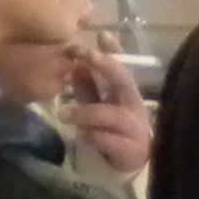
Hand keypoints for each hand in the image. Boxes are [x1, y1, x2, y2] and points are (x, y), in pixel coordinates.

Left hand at [61, 49, 152, 175]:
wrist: (129, 163)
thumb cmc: (111, 129)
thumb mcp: (97, 102)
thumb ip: (87, 84)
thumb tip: (71, 60)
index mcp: (126, 91)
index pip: (122, 65)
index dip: (114, 50)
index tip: (101, 35)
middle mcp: (133, 105)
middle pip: (125, 82)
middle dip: (109, 67)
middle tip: (88, 57)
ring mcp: (135, 127)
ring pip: (112, 114)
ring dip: (86, 111)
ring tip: (64, 113)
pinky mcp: (130, 149)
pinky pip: (110, 139)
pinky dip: (93, 135)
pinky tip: (81, 135)